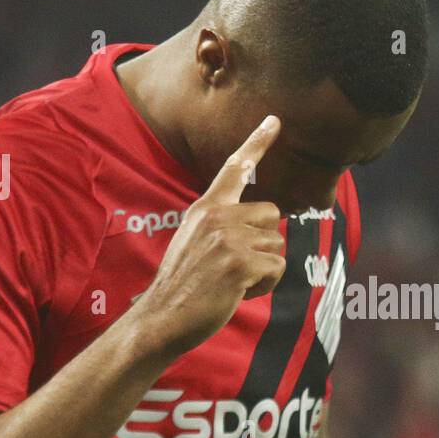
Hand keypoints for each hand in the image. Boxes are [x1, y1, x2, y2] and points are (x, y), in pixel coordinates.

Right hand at [134, 115, 285, 354]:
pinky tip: (239, 292)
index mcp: (205, 208)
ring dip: (264, 268)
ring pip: (276, 244)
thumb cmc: (182, 285)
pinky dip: (265, 284)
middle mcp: (217, 216)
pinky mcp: (240, 264)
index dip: (257, 143)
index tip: (274, 120)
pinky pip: (276, 268)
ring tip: (233, 281)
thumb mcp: (194, 241)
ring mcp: (228, 239)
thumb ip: (221, 225)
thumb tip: (260, 225)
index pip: (234, 168)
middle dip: (265, 242)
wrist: (162, 316)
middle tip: (238, 265)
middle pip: (272, 214)